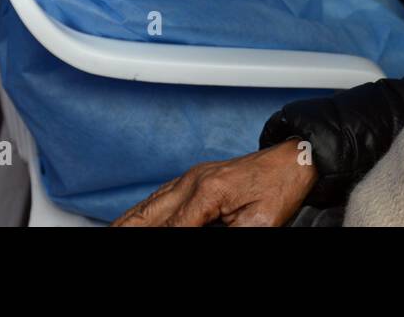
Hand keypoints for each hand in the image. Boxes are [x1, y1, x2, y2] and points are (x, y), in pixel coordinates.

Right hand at [112, 140, 316, 226]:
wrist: (296, 156)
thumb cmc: (282, 187)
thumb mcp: (261, 224)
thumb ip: (232, 236)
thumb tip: (201, 236)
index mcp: (208, 192)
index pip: (172, 230)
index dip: (156, 242)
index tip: (133, 247)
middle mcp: (193, 180)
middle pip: (148, 216)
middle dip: (127, 231)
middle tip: (107, 238)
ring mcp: (192, 176)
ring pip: (148, 205)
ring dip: (127, 224)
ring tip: (110, 233)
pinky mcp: (195, 177)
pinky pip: (159, 197)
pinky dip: (141, 212)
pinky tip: (130, 222)